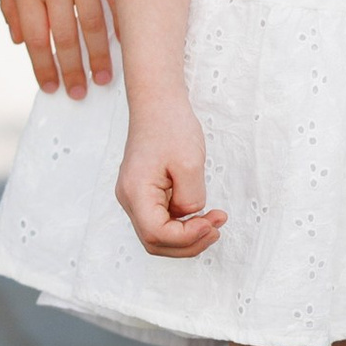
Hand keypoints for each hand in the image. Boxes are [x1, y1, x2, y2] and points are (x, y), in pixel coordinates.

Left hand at [0, 0, 114, 98]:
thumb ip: (10, 2)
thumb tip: (20, 41)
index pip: (35, 38)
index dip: (44, 67)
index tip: (52, 88)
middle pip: (65, 36)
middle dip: (73, 70)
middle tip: (81, 94)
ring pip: (94, 20)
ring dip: (100, 54)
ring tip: (105, 77)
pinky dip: (122, 18)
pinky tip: (126, 40)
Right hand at [117, 105, 224, 256]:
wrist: (157, 102)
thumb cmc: (170, 125)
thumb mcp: (190, 163)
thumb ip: (191, 199)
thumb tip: (191, 217)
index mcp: (136, 191)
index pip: (157, 234)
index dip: (187, 238)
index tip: (211, 223)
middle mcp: (129, 198)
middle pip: (155, 241)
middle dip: (189, 243)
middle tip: (216, 228)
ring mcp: (134, 196)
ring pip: (158, 235)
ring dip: (187, 237)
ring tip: (213, 221)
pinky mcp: (143, 192)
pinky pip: (160, 220)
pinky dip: (181, 225)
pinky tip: (200, 215)